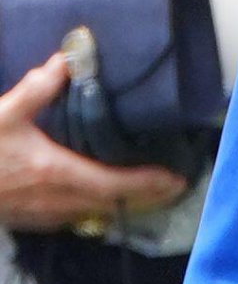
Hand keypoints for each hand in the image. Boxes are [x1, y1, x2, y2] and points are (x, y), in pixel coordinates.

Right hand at [0, 55, 187, 229]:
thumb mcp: (3, 114)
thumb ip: (36, 89)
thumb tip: (64, 62)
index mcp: (57, 172)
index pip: (115, 183)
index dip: (148, 183)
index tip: (174, 179)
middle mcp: (58, 199)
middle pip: (114, 202)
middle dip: (147, 195)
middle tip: (174, 185)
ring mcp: (47, 215)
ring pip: (96, 212)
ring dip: (124, 202)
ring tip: (150, 189)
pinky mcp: (36, 221)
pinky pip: (76, 216)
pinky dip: (97, 206)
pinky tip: (103, 195)